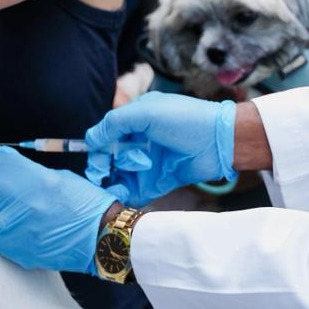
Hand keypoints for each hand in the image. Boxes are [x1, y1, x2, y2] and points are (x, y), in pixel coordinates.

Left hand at [0, 146, 116, 274]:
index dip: (8, 163)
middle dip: (5, 186)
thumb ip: (29, 173)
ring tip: (31, 215)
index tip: (13, 168)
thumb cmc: (83, 204)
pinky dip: (11, 231)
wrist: (98, 239)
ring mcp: (7, 226)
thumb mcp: (57, 176)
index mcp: (23, 176)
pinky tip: (30, 230)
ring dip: (7, 210)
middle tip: (24, 194)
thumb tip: (13, 173)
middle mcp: (10, 200)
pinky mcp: (8, 247)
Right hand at [84, 92, 235, 206]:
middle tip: (103, 174)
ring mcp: (147, 163)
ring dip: (112, 183)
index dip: (98, 149)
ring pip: (119, 176)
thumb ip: (114, 123)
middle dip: (103, 167)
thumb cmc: (184, 119)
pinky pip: (134, 191)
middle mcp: (138, 143)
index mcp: (134, 122)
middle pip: (109, 159)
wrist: (219, 141)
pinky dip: (124, 195)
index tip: (98, 160)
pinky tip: (120, 196)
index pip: (105, 137)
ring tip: (114, 187)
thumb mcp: (145, 112)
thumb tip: (89, 140)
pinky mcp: (156, 182)